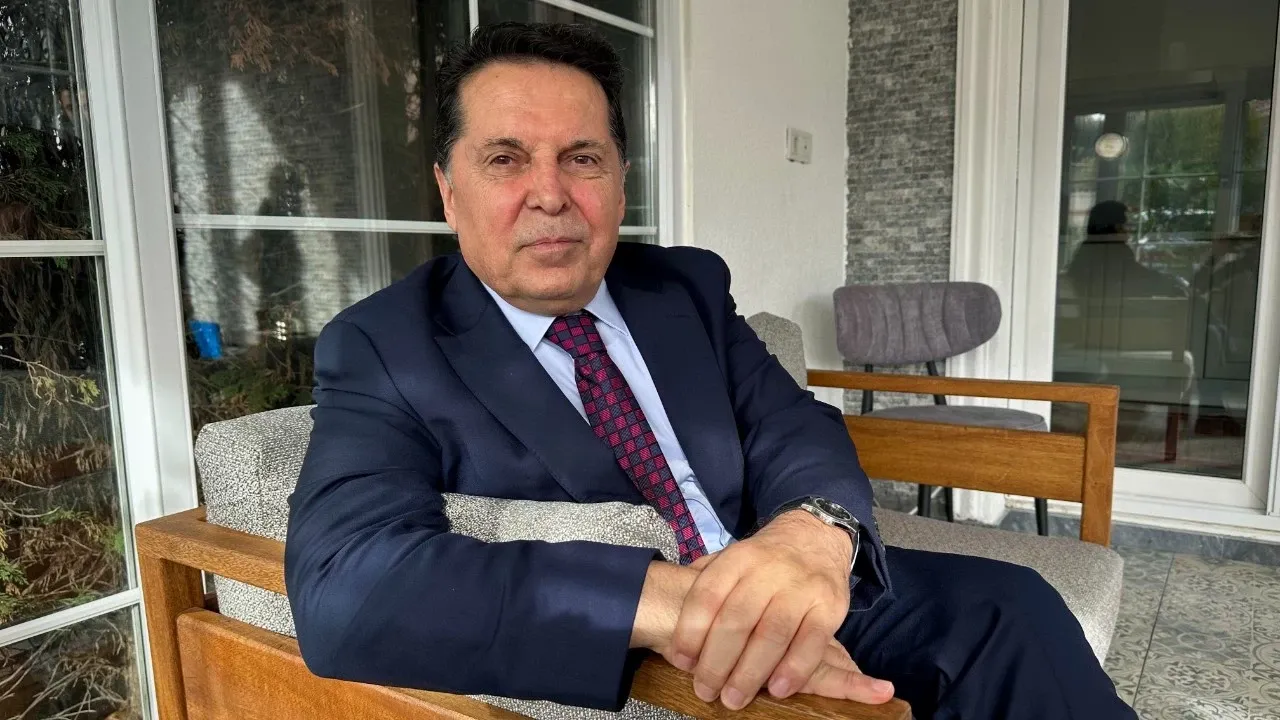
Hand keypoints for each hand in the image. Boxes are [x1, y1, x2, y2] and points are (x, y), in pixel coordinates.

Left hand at [667, 510, 892, 709]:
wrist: (816, 537)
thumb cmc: (765, 561)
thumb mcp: (733, 558)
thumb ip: (708, 584)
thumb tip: (676, 627)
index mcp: (738, 558)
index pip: (707, 595)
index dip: (690, 631)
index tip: (680, 662)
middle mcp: (768, 570)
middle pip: (737, 620)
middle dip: (717, 661)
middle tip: (705, 690)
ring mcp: (801, 587)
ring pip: (771, 635)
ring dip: (750, 673)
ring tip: (734, 698)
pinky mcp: (830, 606)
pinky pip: (811, 642)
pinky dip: (793, 670)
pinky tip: (777, 690)